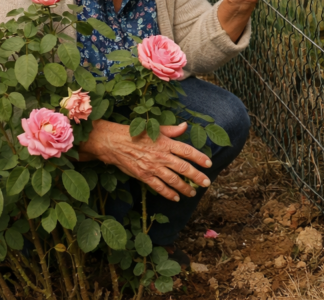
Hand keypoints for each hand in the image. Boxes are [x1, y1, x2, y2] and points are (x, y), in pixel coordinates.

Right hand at [77, 121, 212, 200]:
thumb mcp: (155, 129)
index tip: (209, 163)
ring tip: (193, 192)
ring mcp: (153, 167)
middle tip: (207, 182)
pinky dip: (168, 193)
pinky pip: (158, 187)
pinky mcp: (144, 176)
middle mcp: (162, 156)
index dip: (199, 157)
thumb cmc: (135, 133)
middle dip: (197, 176)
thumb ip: (172, 130)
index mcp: (166, 143)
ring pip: (173, 179)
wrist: (114, 143)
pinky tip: (176, 197)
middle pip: (183, 167)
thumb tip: (185, 126)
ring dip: (184, 187)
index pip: (187, 151)